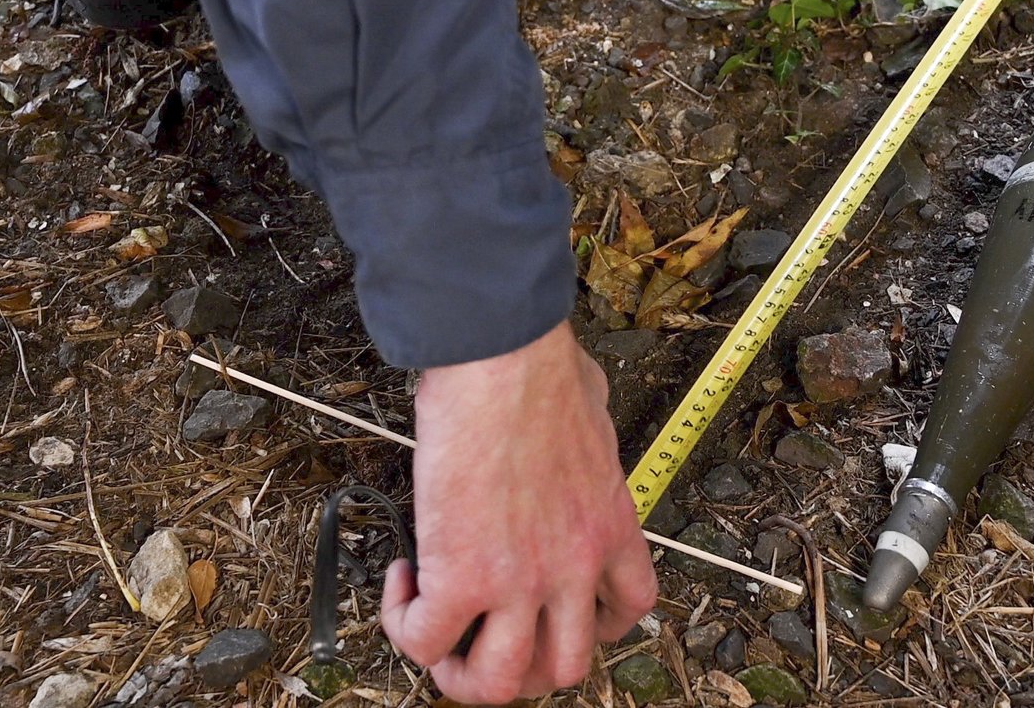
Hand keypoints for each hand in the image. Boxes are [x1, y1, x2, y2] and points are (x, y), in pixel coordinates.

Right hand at [382, 322, 656, 702]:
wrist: (502, 359)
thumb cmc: (540, 368)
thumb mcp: (595, 409)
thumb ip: (590, 434)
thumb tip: (577, 410)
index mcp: (610, 526)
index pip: (630, 608)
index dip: (595, 628)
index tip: (562, 614)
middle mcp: (574, 567)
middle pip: (563, 668)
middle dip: (522, 665)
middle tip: (486, 636)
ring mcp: (521, 582)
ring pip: (498, 681)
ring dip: (462, 673)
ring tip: (436, 634)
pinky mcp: (462, 577)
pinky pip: (426, 640)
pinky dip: (406, 624)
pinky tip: (403, 580)